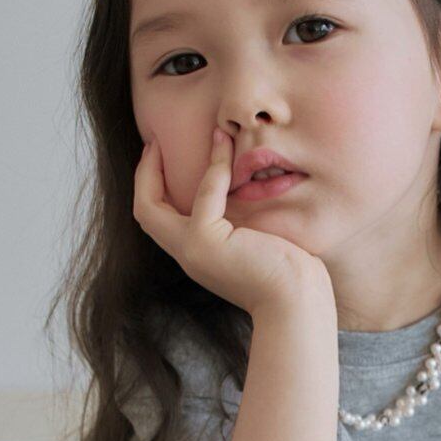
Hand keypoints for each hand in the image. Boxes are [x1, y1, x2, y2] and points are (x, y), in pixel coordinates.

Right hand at [134, 127, 331, 317]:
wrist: (297, 304)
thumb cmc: (291, 278)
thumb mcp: (259, 243)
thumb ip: (244, 221)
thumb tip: (254, 188)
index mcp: (199, 256)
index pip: (160, 221)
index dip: (155, 188)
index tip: (163, 157)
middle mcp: (188, 256)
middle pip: (144, 213)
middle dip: (144, 175)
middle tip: (154, 143)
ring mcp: (192, 251)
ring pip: (151, 206)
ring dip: (160, 167)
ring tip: (183, 136)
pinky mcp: (205, 241)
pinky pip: (205, 194)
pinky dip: (215, 166)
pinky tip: (226, 144)